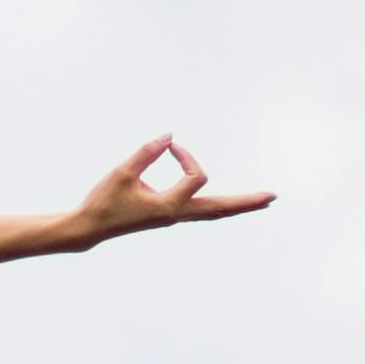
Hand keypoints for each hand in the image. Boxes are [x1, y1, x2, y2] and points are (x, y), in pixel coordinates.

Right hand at [73, 137, 272, 244]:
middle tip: (273, 197)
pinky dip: (218, 206)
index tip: (169, 145)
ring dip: (237, 205)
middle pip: (221, 208)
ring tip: (261, 202)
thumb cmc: (104, 200)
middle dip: (246, 202)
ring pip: (214, 212)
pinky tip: (227, 204)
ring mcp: (175, 217)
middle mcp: (177, 215)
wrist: (90, 228)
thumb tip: (170, 135)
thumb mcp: (123, 172)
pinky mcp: (169, 215)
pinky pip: (202, 211)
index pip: (195, 176)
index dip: (187, 156)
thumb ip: (147, 152)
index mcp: (169, 207)